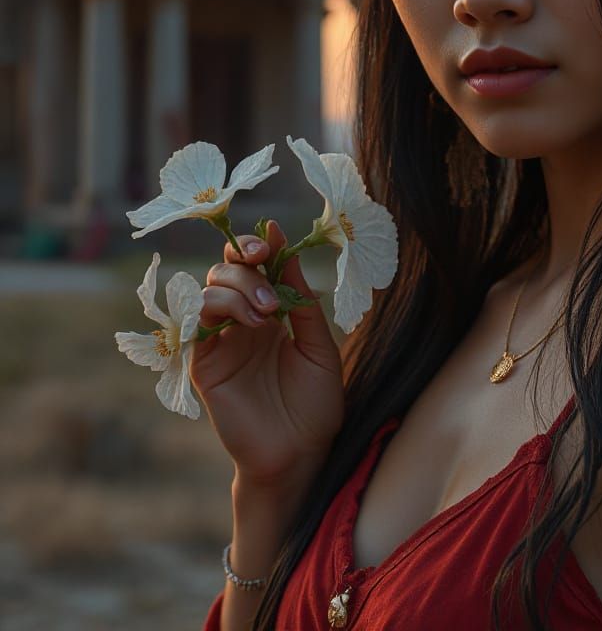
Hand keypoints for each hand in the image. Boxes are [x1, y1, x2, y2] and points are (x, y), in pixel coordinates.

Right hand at [190, 219, 343, 485]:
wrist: (303, 453)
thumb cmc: (317, 404)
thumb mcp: (320, 344)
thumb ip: (302, 300)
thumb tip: (287, 248)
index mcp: (270, 314)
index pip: (252, 267)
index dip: (256, 246)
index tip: (271, 236)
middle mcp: (241, 323)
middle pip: (224, 270)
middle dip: (245, 263)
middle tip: (270, 279)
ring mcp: (220, 343)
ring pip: (208, 291)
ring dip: (238, 289)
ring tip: (268, 314)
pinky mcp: (203, 366)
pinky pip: (193, 326)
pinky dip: (215, 311)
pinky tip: (248, 322)